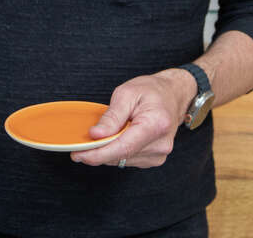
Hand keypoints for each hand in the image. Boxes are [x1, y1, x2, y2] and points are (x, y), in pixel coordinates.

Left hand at [70, 70, 195, 168]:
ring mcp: (159, 154)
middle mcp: (160, 144)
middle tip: (80, 144)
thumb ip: (112, 116)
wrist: (173, 95)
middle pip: (121, 155)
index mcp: (156, 125)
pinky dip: (117, 151)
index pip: (123, 148)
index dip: (98, 154)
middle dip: (98, 152)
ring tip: (103, 134)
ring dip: (107, 151)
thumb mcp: (127, 93)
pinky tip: (117, 138)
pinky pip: (128, 159)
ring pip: (122, 160)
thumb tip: (96, 135)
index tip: (78, 154)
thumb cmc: (152, 91)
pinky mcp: (154, 159)